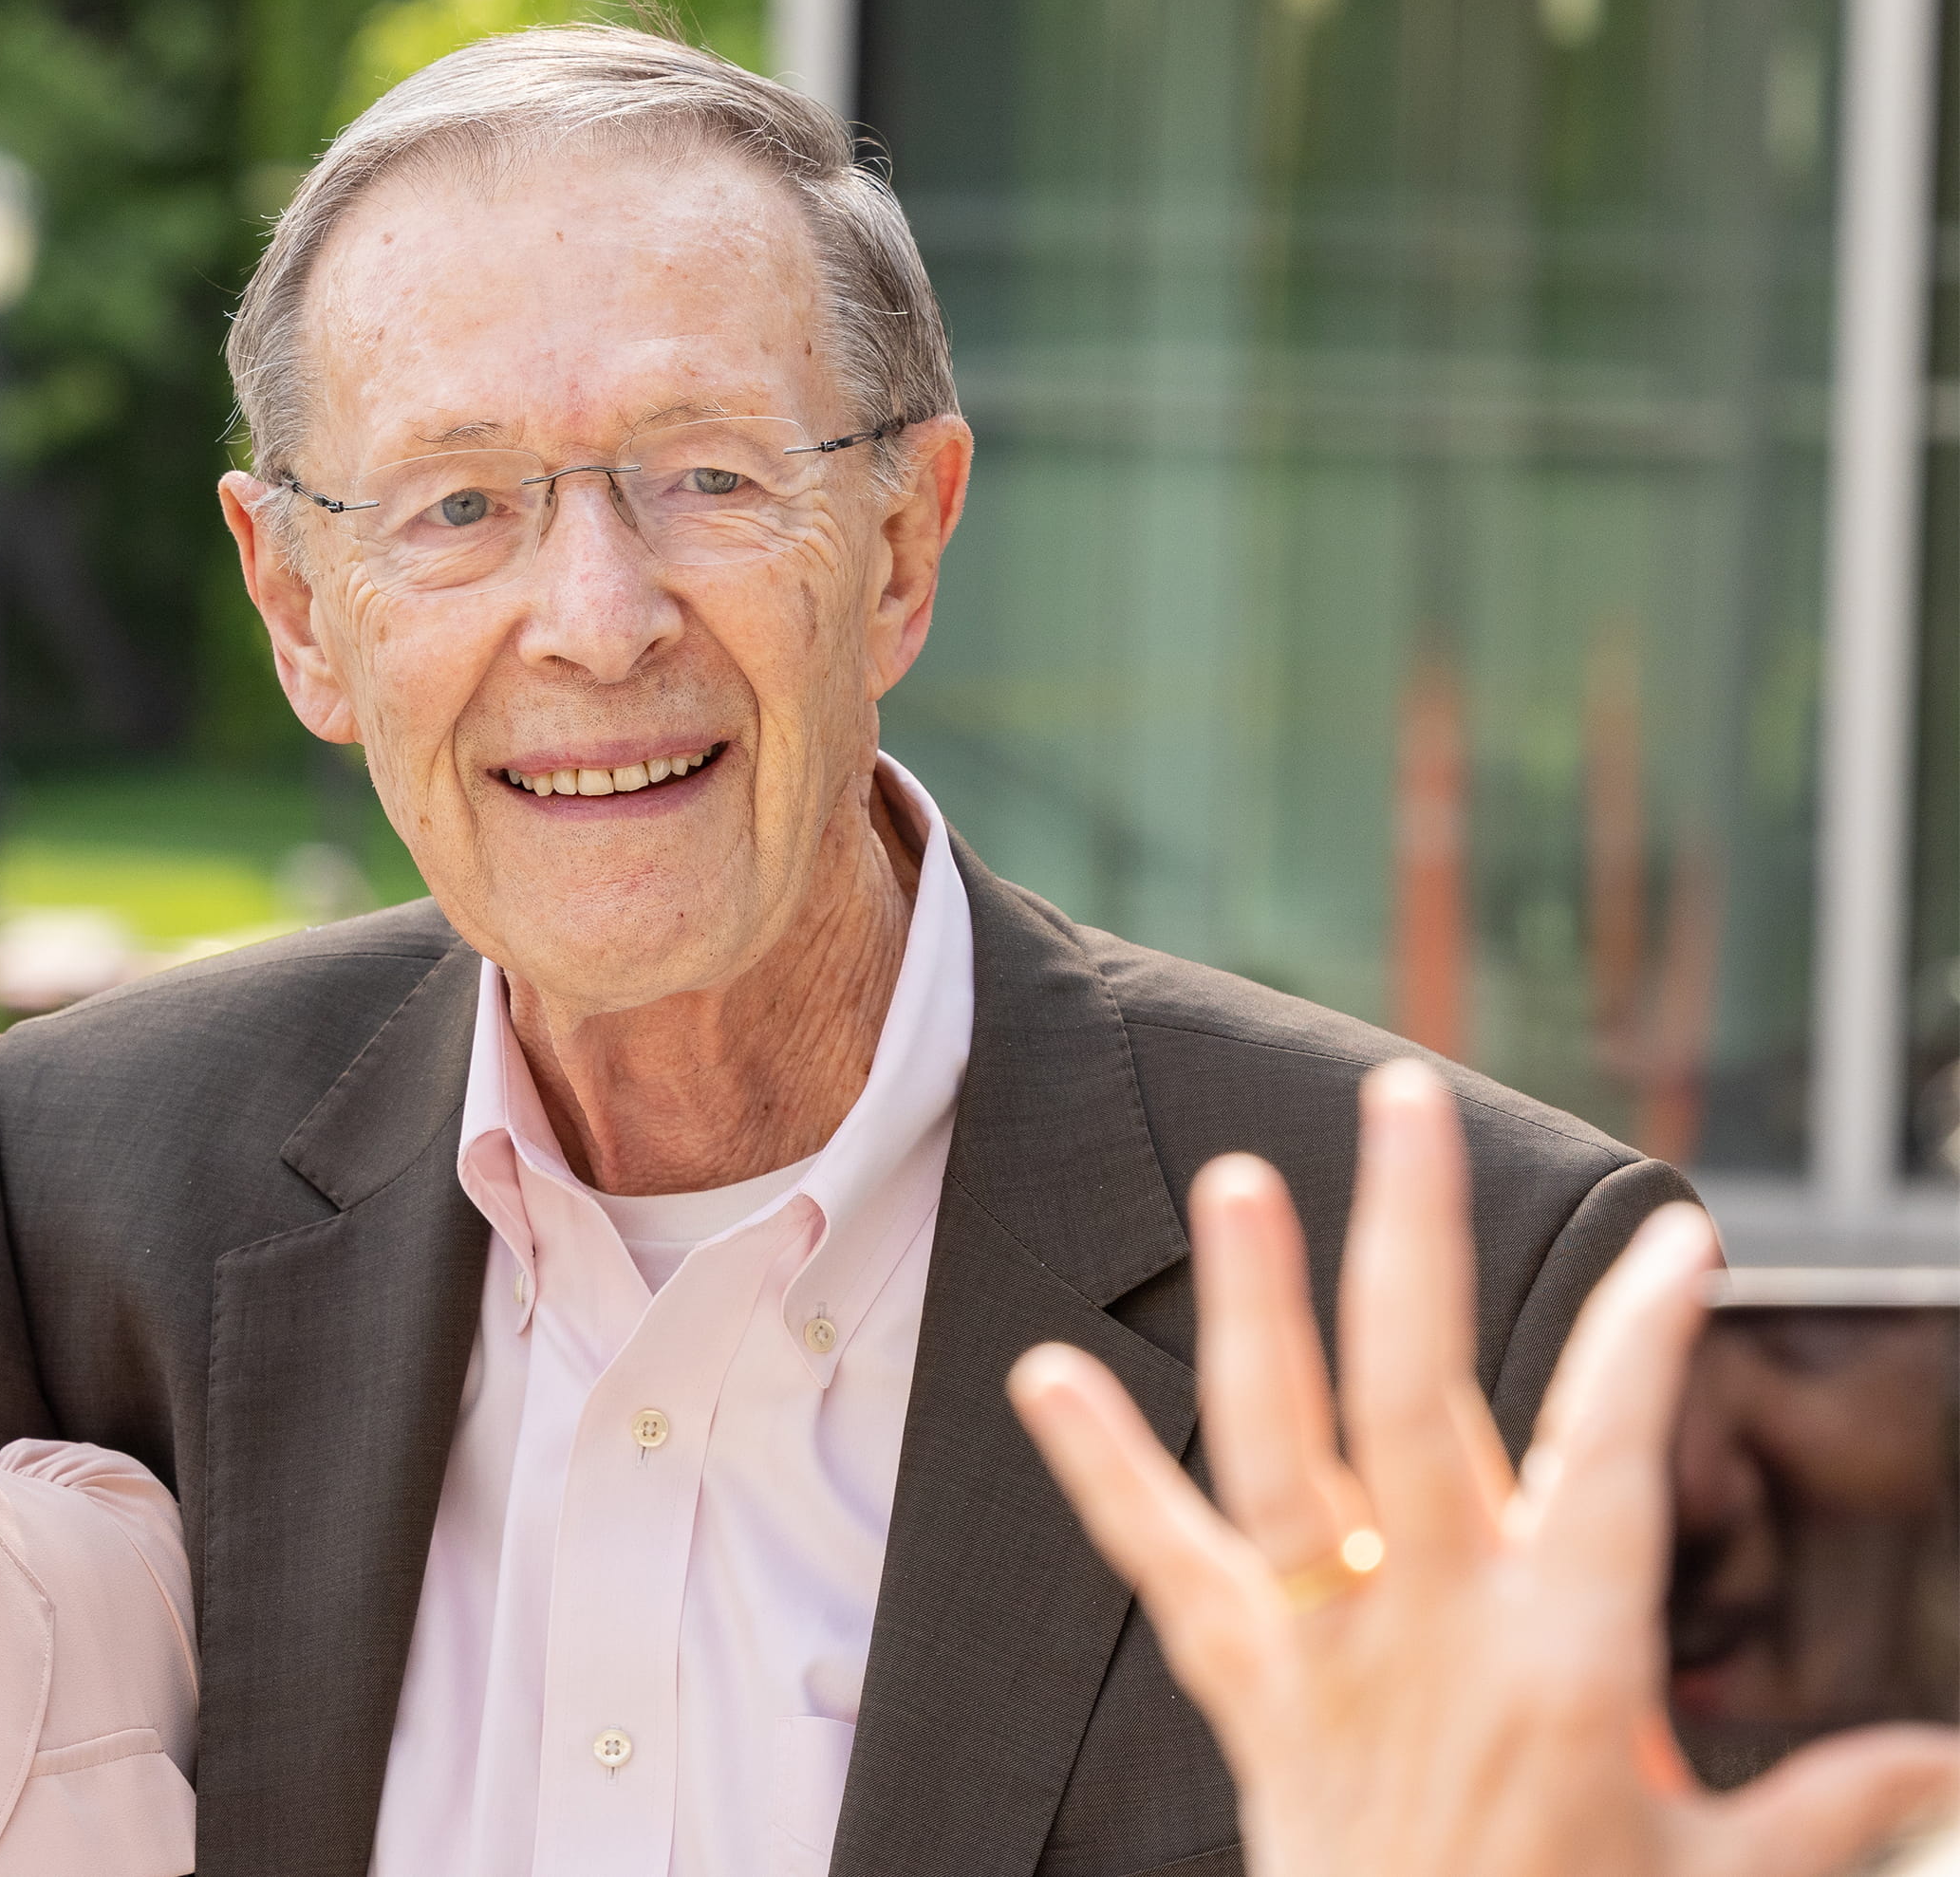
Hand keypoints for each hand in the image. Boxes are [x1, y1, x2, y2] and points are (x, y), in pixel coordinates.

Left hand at [1008, 1060, 1959, 1876]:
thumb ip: (1831, 1806)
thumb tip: (1947, 1762)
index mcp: (1569, 1653)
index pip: (1617, 1456)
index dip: (1645, 1344)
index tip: (1675, 1240)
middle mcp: (1437, 1623)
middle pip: (1420, 1394)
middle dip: (1412, 1238)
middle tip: (1397, 1103)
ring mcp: (1328, 1648)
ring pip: (1281, 1447)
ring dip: (1255, 1309)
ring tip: (1233, 1181)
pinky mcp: (1248, 1690)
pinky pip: (1162, 1563)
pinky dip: (1098, 1468)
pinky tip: (1041, 1373)